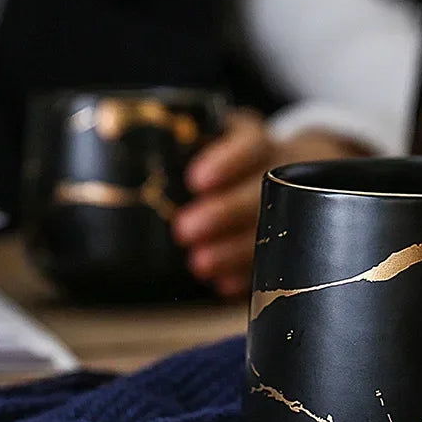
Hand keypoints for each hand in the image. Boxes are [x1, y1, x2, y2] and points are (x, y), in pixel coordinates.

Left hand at [172, 108, 367, 298]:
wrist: (295, 170)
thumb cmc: (233, 157)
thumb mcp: (214, 138)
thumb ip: (183, 144)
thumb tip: (125, 145)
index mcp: (257, 143)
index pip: (251, 145)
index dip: (227, 161)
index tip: (196, 180)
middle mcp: (278, 172)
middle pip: (260, 190)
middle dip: (224, 212)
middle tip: (184, 230)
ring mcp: (289, 206)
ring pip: (270, 228)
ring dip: (234, 249)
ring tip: (200, 264)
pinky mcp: (289, 239)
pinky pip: (275, 260)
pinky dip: (249, 274)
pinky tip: (224, 283)